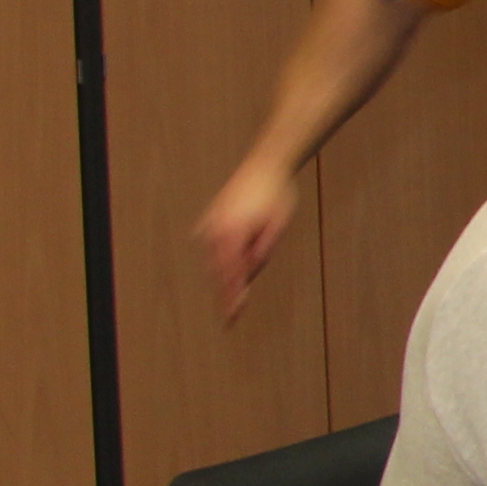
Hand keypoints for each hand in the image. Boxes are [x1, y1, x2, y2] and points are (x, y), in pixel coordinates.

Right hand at [196, 160, 297, 320]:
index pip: (230, 276)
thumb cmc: (277, 196)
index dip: (231, 299)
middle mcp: (214, 231)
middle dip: (230, 288)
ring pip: (215, 261)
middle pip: (220, 271)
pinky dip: (223, 258)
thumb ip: (261, 252)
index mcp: (231, 234)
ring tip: (246, 270)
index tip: (230, 320)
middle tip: (236, 309)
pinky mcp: (209, 220)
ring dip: (228, 272)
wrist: (265, 165)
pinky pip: (213, 248)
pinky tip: (235, 257)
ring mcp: (208, 225)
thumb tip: (247, 274)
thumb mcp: (277, 226)